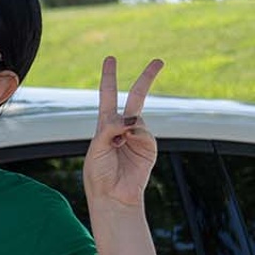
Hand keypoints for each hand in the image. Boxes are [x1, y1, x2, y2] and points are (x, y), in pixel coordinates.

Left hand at [83, 56, 161, 212]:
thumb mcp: (96, 147)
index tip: (110, 59)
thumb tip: (131, 118)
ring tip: (117, 145)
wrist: (112, 196)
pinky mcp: (149, 147)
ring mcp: (138, 136)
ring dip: (126, 127)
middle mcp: (123, 127)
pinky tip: (127, 146)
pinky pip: (144, 132)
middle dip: (147, 78)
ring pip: (137, 117)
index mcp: (105, 125)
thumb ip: (109, 128)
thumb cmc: (98, 174)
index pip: (108, 95)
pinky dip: (136, 135)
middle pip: (137, 97)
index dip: (109, 77)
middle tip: (159, 61)